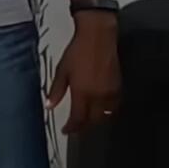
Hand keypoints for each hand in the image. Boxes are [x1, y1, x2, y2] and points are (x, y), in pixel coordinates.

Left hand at [48, 12, 120, 133]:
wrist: (97, 37)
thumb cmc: (76, 52)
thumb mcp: (62, 70)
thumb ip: (56, 90)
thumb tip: (49, 106)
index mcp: (82, 93)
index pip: (78, 118)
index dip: (71, 127)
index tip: (65, 130)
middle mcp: (98, 96)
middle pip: (93, 120)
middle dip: (84, 126)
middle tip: (76, 126)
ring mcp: (111, 92)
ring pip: (105, 115)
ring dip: (96, 120)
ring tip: (87, 119)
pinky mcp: (119, 86)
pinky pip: (114, 106)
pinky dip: (107, 111)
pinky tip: (101, 109)